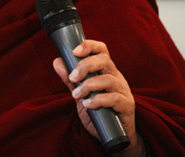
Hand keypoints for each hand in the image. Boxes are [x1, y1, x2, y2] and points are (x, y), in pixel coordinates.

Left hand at [53, 40, 143, 155]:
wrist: (112, 138)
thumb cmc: (98, 113)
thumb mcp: (81, 94)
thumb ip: (70, 79)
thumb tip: (57, 61)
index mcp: (106, 72)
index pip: (101, 50)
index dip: (89, 46)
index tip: (74, 51)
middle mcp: (116, 78)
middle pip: (104, 60)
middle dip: (85, 65)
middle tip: (72, 78)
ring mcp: (123, 91)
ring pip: (108, 79)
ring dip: (88, 86)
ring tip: (76, 95)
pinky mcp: (127, 106)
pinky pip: (114, 98)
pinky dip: (98, 100)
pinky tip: (87, 105)